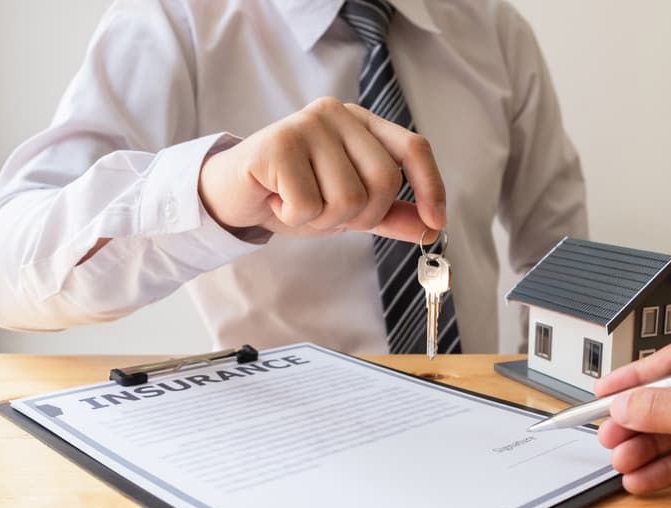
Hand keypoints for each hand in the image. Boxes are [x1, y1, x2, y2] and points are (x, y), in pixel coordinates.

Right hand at [198, 97, 445, 241]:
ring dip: (324, 220)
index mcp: (362, 124)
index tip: (435, 223)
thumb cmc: (293, 194)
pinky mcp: (277, 145)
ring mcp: (307, 125)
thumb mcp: (350, 208)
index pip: (412, 149)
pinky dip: (295, 217)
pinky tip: (277, 200)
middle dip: (362, 216)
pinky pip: (309, 205)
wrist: (235, 193)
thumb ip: (389, 214)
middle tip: (328, 213)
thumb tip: (430, 229)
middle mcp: (337, 114)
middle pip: (383, 181)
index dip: (430, 186)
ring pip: (348, 198)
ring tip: (298, 203)